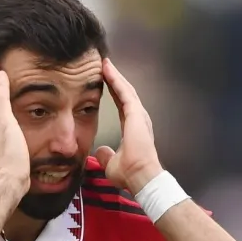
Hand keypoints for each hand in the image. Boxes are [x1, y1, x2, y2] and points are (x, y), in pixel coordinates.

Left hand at [95, 59, 162, 193]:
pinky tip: (107, 69)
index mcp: (132, 128)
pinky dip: (116, 80)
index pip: (121, 105)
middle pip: (124, 93)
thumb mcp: (112, 163)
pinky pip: (124, 92)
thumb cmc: (130, 173)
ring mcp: (138, 115)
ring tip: (104, 63)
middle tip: (104, 66)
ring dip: (114, 76)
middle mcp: (137, 119)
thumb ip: (106, 155)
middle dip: (114, 79)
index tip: (104, 81)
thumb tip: (101, 151)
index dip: (113, 92)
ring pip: (125, 89)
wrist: (140, 176)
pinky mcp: (136, 113)